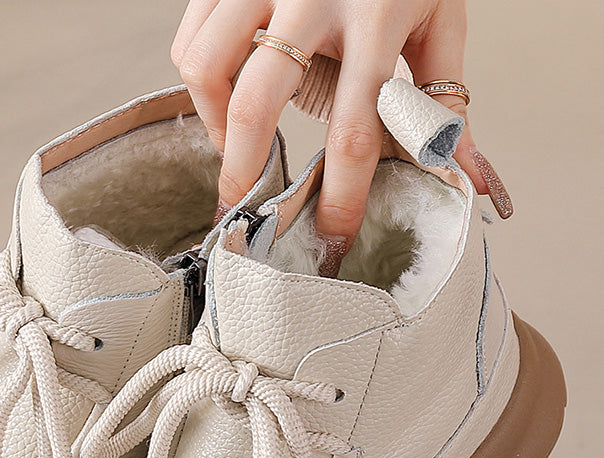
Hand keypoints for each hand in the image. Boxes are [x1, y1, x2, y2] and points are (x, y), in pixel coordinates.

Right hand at [171, 0, 511, 248]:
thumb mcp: (440, 20)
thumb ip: (444, 98)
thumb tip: (464, 177)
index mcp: (376, 14)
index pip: (354, 129)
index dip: (341, 197)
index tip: (332, 238)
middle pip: (256, 104)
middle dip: (244, 171)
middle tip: (244, 209)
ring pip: (205, 68)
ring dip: (215, 122)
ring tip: (237, 145)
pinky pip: (189, 38)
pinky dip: (200, 82)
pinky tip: (227, 97)